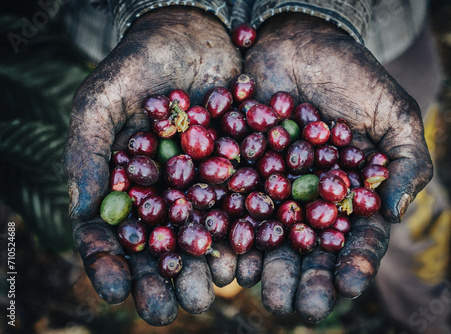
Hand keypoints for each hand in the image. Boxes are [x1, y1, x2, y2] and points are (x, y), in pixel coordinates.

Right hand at [63, 7, 240, 325]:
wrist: (198, 33)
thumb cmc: (141, 63)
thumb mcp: (104, 99)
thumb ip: (89, 151)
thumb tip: (84, 213)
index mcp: (125, 184)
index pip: (110, 233)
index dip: (108, 263)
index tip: (114, 291)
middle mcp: (164, 194)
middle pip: (159, 246)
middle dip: (161, 280)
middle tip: (166, 311)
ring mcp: (204, 187)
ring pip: (202, 237)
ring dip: (202, 269)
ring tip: (208, 295)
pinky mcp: (241, 174)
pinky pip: (242, 211)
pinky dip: (243, 237)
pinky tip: (246, 262)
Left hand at [244, 13, 432, 321]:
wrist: (299, 42)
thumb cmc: (354, 77)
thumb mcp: (394, 116)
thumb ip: (405, 164)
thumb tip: (393, 215)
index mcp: (349, 198)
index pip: (355, 239)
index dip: (353, 263)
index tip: (348, 284)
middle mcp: (308, 202)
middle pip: (307, 250)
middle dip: (305, 279)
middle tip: (299, 305)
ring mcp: (271, 191)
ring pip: (267, 238)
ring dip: (263, 267)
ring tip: (260, 290)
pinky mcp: (236, 173)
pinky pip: (230, 208)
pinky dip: (226, 232)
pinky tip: (224, 256)